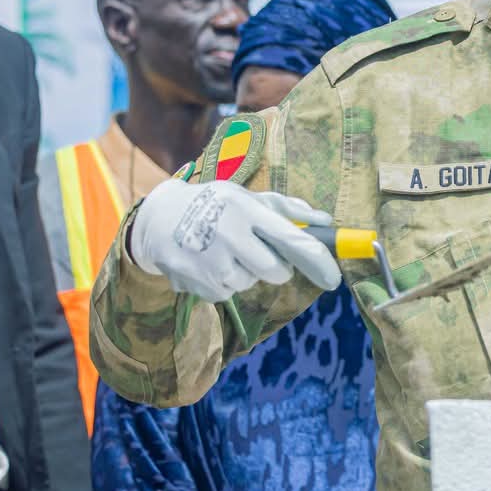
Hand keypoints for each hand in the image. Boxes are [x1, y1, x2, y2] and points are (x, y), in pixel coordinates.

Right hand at [127, 179, 340, 302]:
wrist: (157, 220)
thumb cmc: (214, 204)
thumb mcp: (246, 196)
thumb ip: (286, 209)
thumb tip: (324, 220)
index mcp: (246, 209)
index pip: (292, 239)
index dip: (317, 260)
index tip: (333, 278)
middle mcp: (229, 234)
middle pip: (275, 271)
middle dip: (275, 267)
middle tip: (258, 253)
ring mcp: (211, 261)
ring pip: (250, 283)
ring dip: (244, 273)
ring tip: (222, 251)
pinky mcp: (197, 283)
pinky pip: (227, 293)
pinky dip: (223, 282)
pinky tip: (207, 262)